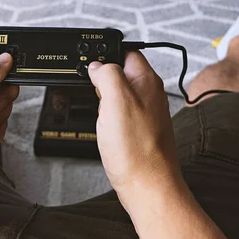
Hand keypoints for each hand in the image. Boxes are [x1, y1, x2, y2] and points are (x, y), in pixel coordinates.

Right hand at [88, 52, 181, 206]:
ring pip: (119, 93)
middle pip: (121, 71)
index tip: (90, 62)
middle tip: (93, 91)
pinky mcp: (138, 130)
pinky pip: (119, 113)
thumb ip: (107, 74)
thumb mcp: (116, 100)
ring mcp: (145, 113)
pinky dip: (108, 116)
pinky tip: (105, 127)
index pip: (127, 51)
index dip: (106, 53)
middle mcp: (149, 94)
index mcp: (146, 80)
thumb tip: (97, 65)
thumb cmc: (136, 149)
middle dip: (102, 77)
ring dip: (104, 98)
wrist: (147, 187)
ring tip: (101, 112)